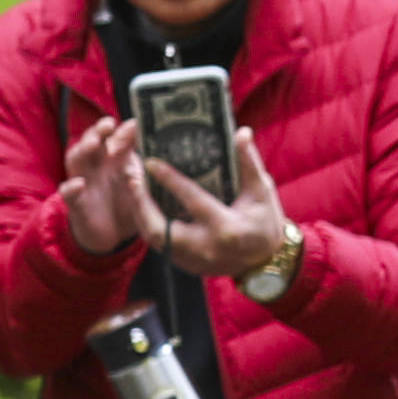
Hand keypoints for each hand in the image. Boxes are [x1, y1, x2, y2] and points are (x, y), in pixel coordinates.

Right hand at [59, 116, 161, 265]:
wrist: (114, 236)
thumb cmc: (126, 203)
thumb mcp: (136, 182)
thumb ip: (136, 161)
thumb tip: (142, 136)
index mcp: (111, 160)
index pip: (112, 138)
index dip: (120, 131)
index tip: (133, 124)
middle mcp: (94, 166)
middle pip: (90, 142)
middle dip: (97, 131)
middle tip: (108, 126)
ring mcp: (83, 182)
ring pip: (75, 159)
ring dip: (83, 149)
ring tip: (94, 144)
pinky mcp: (76, 203)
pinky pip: (67, 193)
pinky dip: (71, 187)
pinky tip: (79, 184)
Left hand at [133, 125, 299, 287]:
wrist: (267, 263)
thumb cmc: (265, 223)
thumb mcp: (262, 191)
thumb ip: (249, 162)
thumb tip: (241, 132)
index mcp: (226, 228)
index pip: (192, 200)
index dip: (169, 180)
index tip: (151, 162)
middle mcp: (205, 247)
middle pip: (160, 228)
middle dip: (141, 203)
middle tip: (131, 177)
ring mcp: (193, 261)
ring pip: (155, 238)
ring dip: (140, 213)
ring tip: (133, 187)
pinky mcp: (187, 266)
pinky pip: (160, 244)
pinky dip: (148, 223)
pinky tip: (143, 204)